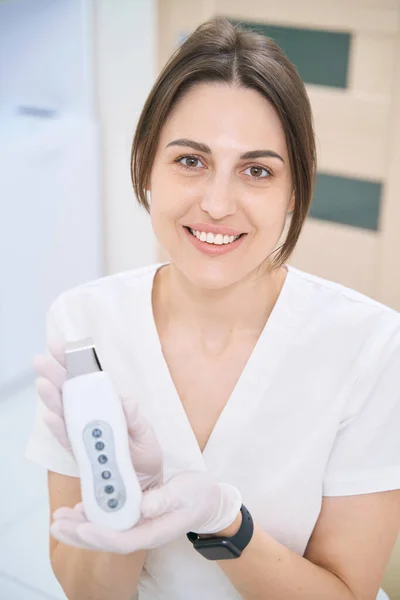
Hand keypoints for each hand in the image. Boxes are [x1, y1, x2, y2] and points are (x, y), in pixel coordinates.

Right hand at [33, 342, 162, 490]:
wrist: (144, 482)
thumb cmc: (145, 452)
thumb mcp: (146, 432)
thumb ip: (135, 417)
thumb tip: (127, 400)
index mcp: (108, 405)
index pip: (88, 378)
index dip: (74, 361)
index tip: (61, 346)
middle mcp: (92, 416)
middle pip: (70, 392)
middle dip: (56, 375)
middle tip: (42, 360)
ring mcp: (84, 434)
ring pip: (64, 413)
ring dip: (53, 398)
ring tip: (43, 383)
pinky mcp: (81, 454)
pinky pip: (67, 440)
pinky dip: (59, 429)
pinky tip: (50, 416)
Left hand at [50, 470, 241, 553]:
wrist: (208, 501)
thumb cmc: (197, 496)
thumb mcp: (185, 493)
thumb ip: (164, 499)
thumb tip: (144, 507)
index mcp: (153, 531)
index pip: (122, 540)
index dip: (100, 535)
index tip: (81, 526)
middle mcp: (141, 533)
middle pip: (105, 541)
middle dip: (78, 534)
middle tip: (56, 522)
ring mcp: (137, 528)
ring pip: (103, 533)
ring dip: (79, 527)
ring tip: (58, 518)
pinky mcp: (135, 519)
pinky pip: (108, 523)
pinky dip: (91, 517)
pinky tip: (78, 508)